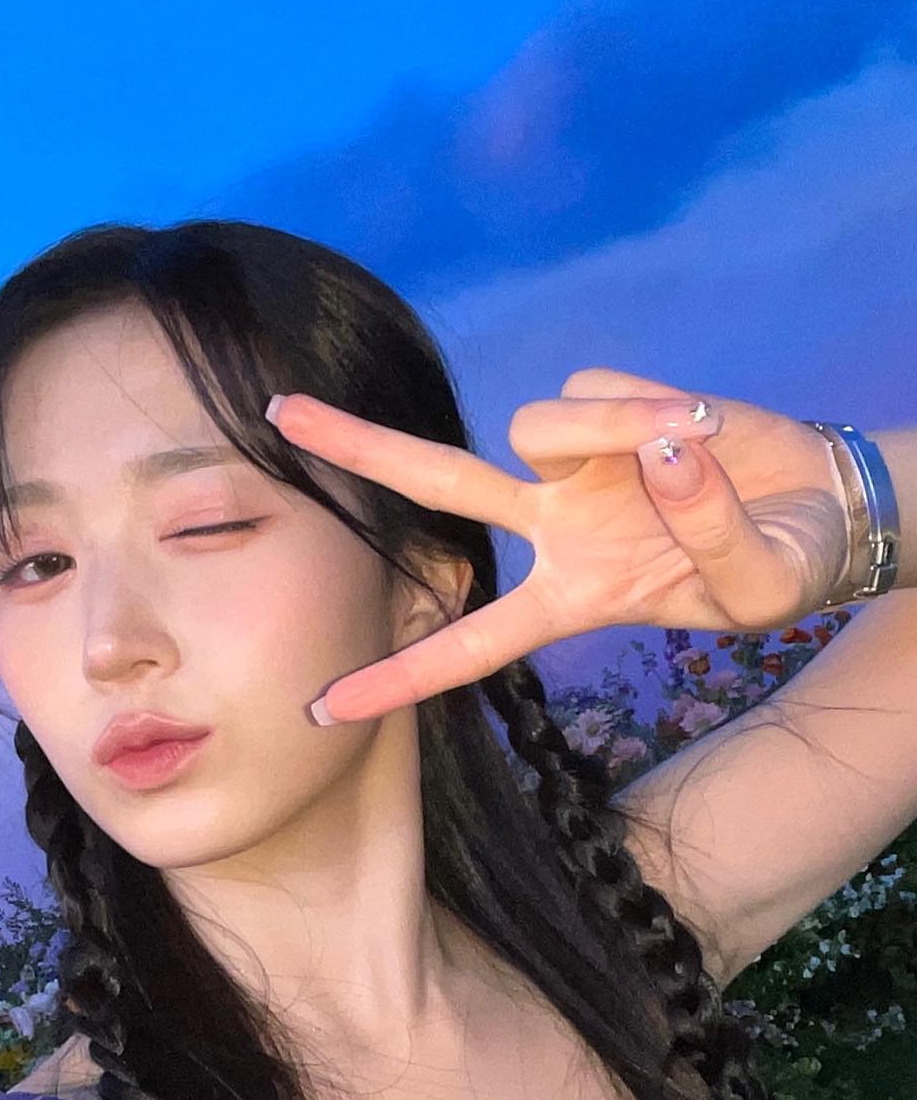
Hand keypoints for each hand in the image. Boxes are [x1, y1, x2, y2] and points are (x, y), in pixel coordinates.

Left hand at [271, 366, 851, 722]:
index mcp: (571, 598)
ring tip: (690, 447)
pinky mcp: (610, 403)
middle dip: (359, 447)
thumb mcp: (759, 590)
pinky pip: (596, 389)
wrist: (823, 505)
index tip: (320, 711)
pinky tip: (694, 424)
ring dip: (609, 431)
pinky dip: (646, 402)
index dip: (398, 682)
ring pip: (537, 425)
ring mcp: (575, 464)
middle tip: (277, 411)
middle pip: (437, 483)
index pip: (470, 647)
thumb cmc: (779, 568)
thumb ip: (714, 534)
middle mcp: (554, 527)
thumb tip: (661, 451)